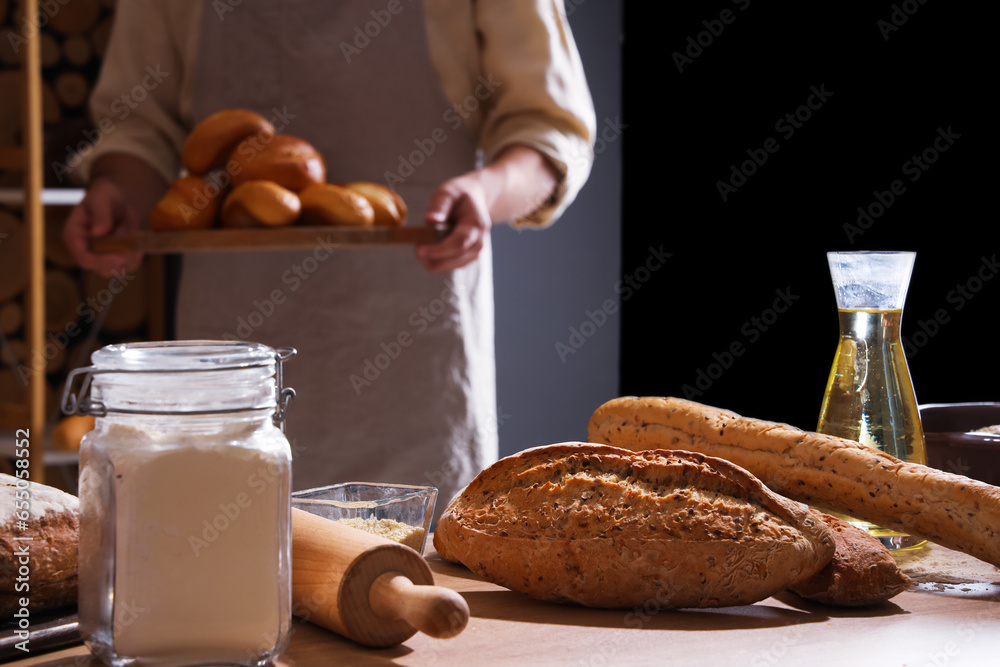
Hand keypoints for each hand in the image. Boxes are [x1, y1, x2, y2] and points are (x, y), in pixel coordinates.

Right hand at [63, 177, 143, 277]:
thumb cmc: (106, 195)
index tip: (121, 257)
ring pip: (118, 269)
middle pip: (102, 269)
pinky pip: (130, 265)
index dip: (101, 261)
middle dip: (121, 259)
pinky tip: (136, 237)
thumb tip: (98, 232)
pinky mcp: (115, 259)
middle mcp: (85, 249)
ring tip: (133, 232)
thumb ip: (100, 213)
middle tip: (133, 241)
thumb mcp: (102, 197)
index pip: (84, 258)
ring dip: (131, 255)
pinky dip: (137, 254)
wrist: (120, 199)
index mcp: (74, 235)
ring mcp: (100, 256)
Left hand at [415, 145, 559, 273]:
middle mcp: (481, 237)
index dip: (439, 249)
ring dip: (439, 263)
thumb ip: (440, 205)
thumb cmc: (462, 191)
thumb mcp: (449, 191)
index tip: (420, 249)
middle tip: (417, 253)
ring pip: (459, 263)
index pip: (459, 242)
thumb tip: (430, 221)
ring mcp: (479, 246)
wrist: (482, 194)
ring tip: (422, 254)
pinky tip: (431, 254)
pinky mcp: (473, 251)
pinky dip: (444, 262)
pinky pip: (458, 262)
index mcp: (477, 222)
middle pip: (459, 257)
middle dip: (436, 260)